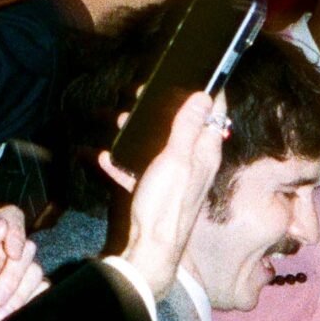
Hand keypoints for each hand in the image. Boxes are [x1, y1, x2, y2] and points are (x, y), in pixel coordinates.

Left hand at [0, 206, 44, 320]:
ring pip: (36, 272)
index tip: (11, 254)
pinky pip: (43, 290)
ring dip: (18, 295)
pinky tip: (9, 315)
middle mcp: (3, 251)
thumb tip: (2, 225)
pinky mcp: (31, 292)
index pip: (10, 217)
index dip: (16, 232)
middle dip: (12, 277)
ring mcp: (19, 273)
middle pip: (27, 249)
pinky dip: (27, 303)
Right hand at [94, 88, 225, 305]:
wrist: (151, 249)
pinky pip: (138, 171)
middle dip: (164, 108)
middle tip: (144, 93)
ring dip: (138, 131)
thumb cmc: (166, 206)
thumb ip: (189, 127)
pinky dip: (122, 163)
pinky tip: (104, 157)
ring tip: (119, 119)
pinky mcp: (157, 192)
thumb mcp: (178, 160)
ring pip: (159, 145)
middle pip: (184, 127)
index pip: (215, 116)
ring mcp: (176, 179)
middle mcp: (195, 166)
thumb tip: (205, 97)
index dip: (208, 92)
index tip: (200, 71)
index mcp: (204, 155)